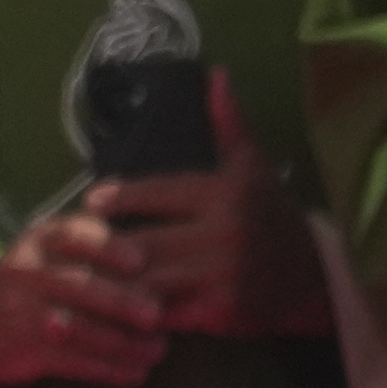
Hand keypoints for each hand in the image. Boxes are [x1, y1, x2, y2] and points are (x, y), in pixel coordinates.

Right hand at [0, 205, 170, 387]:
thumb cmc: (39, 282)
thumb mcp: (55, 251)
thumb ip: (100, 248)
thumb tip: (168, 264)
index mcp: (41, 240)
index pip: (74, 235)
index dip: (108, 247)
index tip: (140, 261)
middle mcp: (26, 270)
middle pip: (77, 284)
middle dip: (120, 301)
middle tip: (156, 316)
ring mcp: (21, 310)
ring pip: (76, 327)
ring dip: (121, 343)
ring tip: (156, 352)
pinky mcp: (24, 348)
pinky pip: (71, 361)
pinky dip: (107, 369)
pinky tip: (135, 373)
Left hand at [82, 75, 332, 340]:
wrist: (314, 276)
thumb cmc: (272, 215)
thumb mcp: (252, 167)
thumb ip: (227, 124)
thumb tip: (215, 74)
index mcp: (227, 193)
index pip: (159, 192)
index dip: (122, 197)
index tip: (91, 201)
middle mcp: (225, 233)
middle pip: (145, 241)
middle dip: (105, 246)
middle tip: (72, 246)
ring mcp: (223, 276)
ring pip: (150, 280)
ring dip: (115, 282)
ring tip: (81, 278)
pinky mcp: (221, 313)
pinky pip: (166, 312)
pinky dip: (137, 312)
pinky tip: (113, 310)